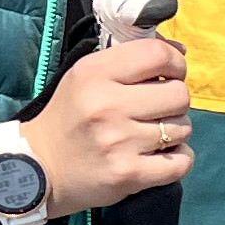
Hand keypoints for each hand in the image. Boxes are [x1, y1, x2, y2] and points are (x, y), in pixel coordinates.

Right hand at [23, 36, 190, 211]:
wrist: (40, 169)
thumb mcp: (86, 76)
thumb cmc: (70, 117)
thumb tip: (180, 51)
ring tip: (151, 134)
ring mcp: (119, 142)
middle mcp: (106, 105)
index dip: (175, 63)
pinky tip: (161, 156)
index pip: (157, 55)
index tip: (170, 74)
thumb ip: (129, 59)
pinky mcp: (129, 174)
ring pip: (183, 127)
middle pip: (178, 94)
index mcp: (94, 73)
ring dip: (175, 131)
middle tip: (157, 110)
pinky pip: (181, 161)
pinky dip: (179, 159)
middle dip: (174, 101)